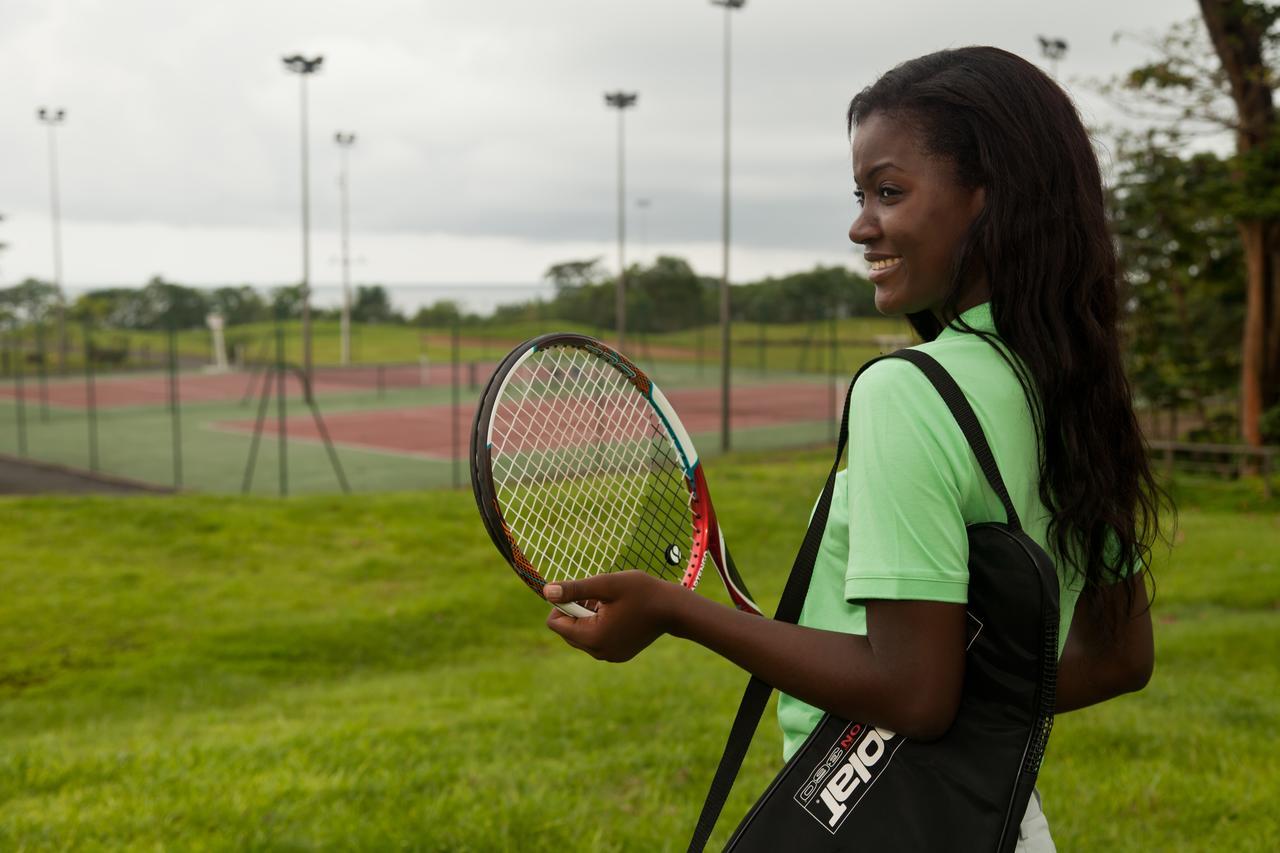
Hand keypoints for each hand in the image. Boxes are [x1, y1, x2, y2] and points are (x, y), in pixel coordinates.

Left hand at [544, 571, 676, 662]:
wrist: (673, 609)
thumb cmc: (642, 592)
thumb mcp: (606, 585)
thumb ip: (575, 589)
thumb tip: (546, 591)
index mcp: (593, 637)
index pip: (555, 623)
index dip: (563, 604)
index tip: (584, 593)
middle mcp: (598, 652)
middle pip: (567, 631)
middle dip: (576, 612)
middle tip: (599, 598)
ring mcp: (610, 656)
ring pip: (581, 636)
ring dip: (588, 618)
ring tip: (610, 605)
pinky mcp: (618, 655)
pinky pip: (596, 641)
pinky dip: (600, 627)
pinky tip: (619, 614)